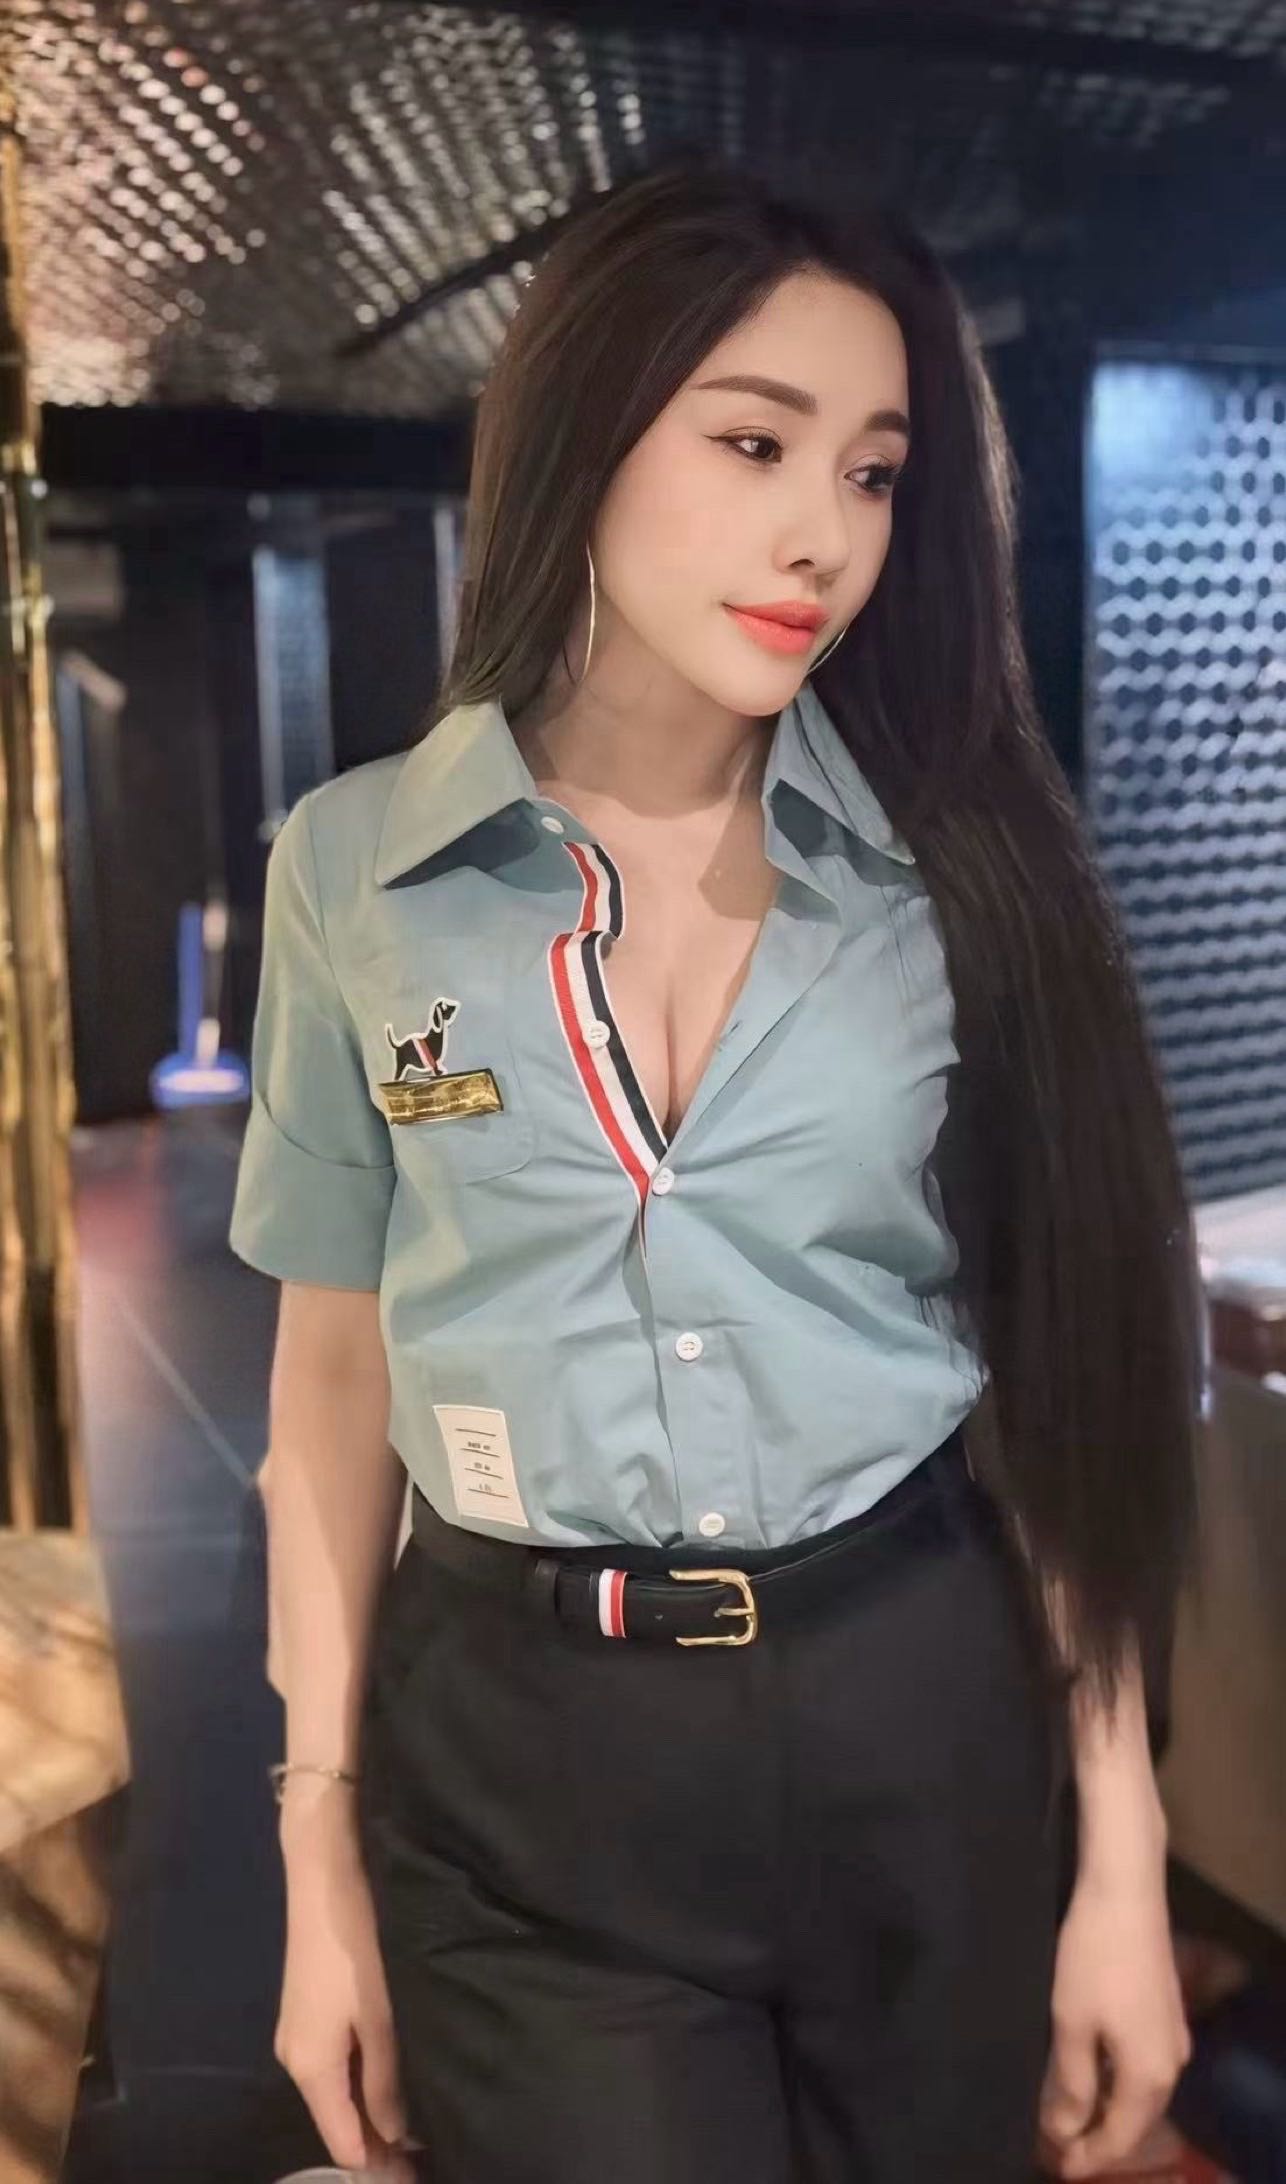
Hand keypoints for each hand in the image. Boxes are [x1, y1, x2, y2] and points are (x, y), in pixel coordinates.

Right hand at [275, 1804, 421, 2173]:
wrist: (326, 1871)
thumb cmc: (357, 1945)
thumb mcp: (382, 2016)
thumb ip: (387, 2081)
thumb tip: (398, 2136)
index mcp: (311, 2068)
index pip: (343, 2144)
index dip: (381, 2169)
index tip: (422, 2179)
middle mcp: (297, 2058)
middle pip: (339, 2120)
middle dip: (380, 2145)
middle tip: (432, 2158)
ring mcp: (301, 2031)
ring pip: (340, 2091)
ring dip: (376, 2112)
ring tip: (425, 2128)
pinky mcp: (312, 2007)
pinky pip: (339, 2064)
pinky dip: (366, 2082)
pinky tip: (398, 2082)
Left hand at [1037, 1862, 1192, 2176]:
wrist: (1126, 1892)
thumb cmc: (1092, 1958)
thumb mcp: (1072, 2023)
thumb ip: (1071, 2083)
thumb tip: (1066, 2130)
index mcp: (1149, 2076)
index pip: (1120, 2137)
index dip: (1090, 2157)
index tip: (1057, 2168)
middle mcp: (1171, 2064)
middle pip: (1136, 2119)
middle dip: (1099, 2139)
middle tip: (1059, 2149)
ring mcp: (1173, 2036)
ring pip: (1141, 2093)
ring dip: (1108, 2110)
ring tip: (1071, 2118)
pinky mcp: (1166, 2013)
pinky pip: (1143, 2067)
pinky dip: (1117, 2082)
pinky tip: (1092, 2076)